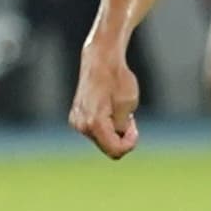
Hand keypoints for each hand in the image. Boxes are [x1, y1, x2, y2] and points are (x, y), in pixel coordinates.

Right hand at [68, 37, 141, 158]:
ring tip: (117, 109)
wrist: (100, 59)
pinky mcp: (75, 117)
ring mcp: (76, 121)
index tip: (135, 126)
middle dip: (121, 137)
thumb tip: (118, 137)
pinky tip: (107, 108)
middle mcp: (81, 125)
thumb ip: (123, 126)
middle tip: (129, 117)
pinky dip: (104, 125)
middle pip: (107, 146)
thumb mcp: (129, 103)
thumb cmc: (117, 78)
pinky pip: (94, 130)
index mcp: (94, 123)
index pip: (115, 150)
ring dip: (113, 130)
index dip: (130, 144)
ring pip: (101, 139)